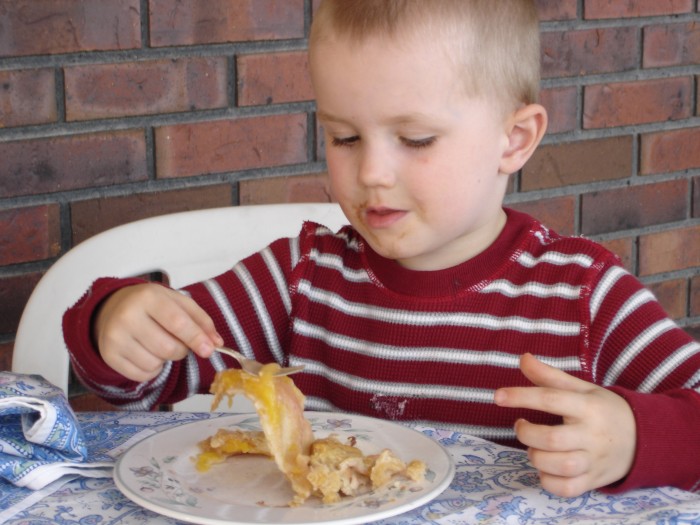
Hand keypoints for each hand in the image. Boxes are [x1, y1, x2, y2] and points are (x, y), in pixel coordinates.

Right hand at [94, 283, 222, 382]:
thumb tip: (217, 343)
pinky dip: (152, 369)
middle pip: (168, 348)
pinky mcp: (109, 355)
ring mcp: (114, 337)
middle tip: (177, 341)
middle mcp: (127, 316)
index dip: (196, 338)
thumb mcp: (178, 302)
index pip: (177, 322)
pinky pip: (142, 375)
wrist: (113, 308)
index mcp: (148, 297)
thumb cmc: (152, 305)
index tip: (210, 350)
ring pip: (155, 364)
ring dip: (165, 360)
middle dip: (181, 350)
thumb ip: (201, 320)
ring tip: (158, 344)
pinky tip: (146, 353)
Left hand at [494, 353, 635, 496]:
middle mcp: (592, 435)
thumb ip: (550, 376)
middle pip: (551, 438)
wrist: (645, 438)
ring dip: (536, 458)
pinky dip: (548, 481)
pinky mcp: (594, 481)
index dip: (520, 396)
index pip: (550, 398)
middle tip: (521, 426)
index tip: (498, 396)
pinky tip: (545, 469)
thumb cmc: (604, 410)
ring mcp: (595, 461)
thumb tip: (522, 358)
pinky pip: (567, 489)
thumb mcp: (582, 388)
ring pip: (559, 466)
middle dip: (526, 433)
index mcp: (588, 406)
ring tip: (533, 449)